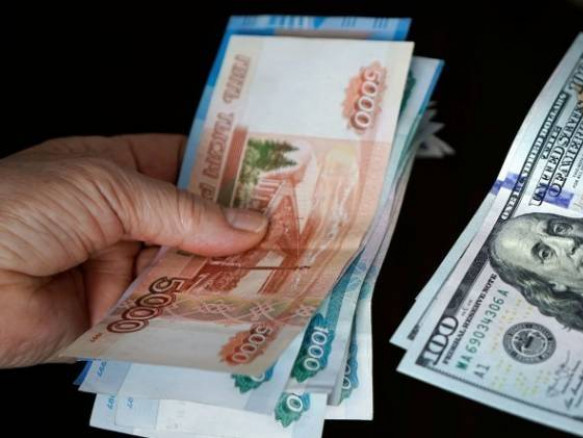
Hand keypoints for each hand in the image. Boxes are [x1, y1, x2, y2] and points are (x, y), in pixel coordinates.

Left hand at [0, 134, 267, 366]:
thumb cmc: (13, 210)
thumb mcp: (107, 189)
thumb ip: (182, 210)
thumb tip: (248, 224)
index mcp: (110, 168)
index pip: (183, 163)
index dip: (227, 170)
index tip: (277, 179)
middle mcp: (117, 218)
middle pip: (191, 220)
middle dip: (235, 228)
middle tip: (289, 231)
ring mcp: (116, 267)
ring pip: (184, 268)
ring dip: (223, 272)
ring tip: (277, 270)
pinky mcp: (113, 315)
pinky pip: (165, 313)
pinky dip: (198, 313)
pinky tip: (236, 309)